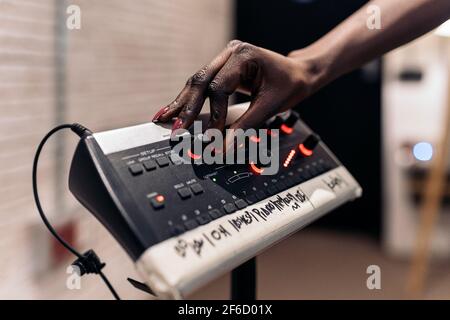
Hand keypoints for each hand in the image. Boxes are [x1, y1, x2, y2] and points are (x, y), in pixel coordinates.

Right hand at [152, 40, 321, 134]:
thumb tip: (224, 147)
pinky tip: (173, 110)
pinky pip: (201, 85)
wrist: (299, 73)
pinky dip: (188, 100)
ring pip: (196, 83)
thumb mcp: (270, 106)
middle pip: (200, 81)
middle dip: (186, 107)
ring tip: (163, 119)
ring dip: (181, 103)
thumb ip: (246, 126)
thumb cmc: (290, 84)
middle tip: (175, 128)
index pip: (219, 88)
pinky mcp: (221, 70)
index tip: (212, 138)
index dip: (214, 115)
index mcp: (243, 55)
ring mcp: (223, 60)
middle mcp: (229, 53)